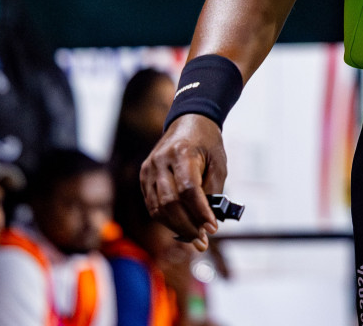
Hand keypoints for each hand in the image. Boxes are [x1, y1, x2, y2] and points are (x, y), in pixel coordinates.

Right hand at [141, 113, 227, 250]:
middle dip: (188, 226)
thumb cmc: (208, 143)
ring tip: (194, 238)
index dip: (200, 212)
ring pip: (158, 207)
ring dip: (176, 227)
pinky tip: (180, 226)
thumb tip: (208, 221)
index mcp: (182, 153)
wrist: (189, 121)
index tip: (213, 228)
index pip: (188, 190)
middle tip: (202, 241)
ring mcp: (149, 169)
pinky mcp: (144, 176)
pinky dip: (166, 219)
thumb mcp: (218, 163)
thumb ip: (213, 190)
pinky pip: (152, 204)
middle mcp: (161, 161)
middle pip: (170, 202)